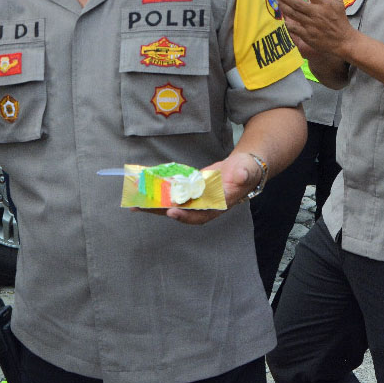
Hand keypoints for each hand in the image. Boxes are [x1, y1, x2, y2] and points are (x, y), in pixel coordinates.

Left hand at [135, 154, 262, 224]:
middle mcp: (205, 204)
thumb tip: (239, 175)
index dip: (185, 215)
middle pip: (180, 211)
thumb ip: (243, 174)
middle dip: (160, 210)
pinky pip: (174, 192)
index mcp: (218, 204)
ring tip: (136, 201)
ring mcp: (197, 198)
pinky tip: (147, 187)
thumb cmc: (247, 171)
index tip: (171, 211)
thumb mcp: (247, 171)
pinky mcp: (191, 189)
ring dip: (156, 202)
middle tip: (140, 207)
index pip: (200, 214)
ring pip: (174, 203)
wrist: (243, 168)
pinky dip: (161, 190)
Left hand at [272, 0, 353, 60]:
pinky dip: (285, 24)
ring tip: (271, 0)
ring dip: (282, 7)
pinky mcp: (307, 35)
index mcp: (323, 4)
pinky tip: (276, 18)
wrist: (344, 41)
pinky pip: (294, 28)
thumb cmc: (340, 20)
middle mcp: (316, 13)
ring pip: (293, 14)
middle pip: (297, 3)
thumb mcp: (339, 2)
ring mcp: (310, 24)